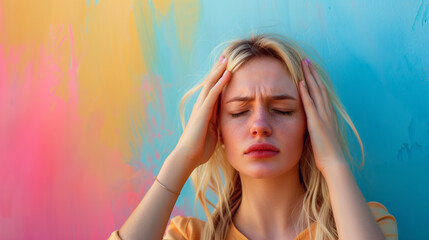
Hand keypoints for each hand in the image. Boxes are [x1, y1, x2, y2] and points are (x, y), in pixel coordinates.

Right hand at [174, 56, 231, 169]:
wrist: (188, 157)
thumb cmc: (199, 149)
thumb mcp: (213, 133)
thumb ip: (217, 124)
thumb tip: (224, 122)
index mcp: (205, 111)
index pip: (213, 91)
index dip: (219, 79)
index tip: (226, 68)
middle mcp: (201, 106)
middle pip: (210, 83)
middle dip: (217, 70)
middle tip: (224, 57)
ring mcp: (201, 108)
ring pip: (210, 85)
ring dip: (218, 71)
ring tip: (225, 59)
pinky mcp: (202, 113)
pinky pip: (213, 95)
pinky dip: (220, 83)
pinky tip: (227, 74)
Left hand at [298, 59, 345, 174]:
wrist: (334, 163)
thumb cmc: (326, 153)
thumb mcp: (319, 136)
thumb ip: (314, 127)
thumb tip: (308, 124)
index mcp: (327, 115)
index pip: (321, 93)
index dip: (315, 80)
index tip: (309, 70)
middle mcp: (326, 112)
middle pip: (319, 87)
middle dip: (312, 73)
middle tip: (306, 60)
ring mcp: (322, 116)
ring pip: (316, 91)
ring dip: (309, 77)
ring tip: (304, 64)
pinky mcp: (316, 122)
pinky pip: (310, 104)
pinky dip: (306, 92)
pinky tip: (301, 82)